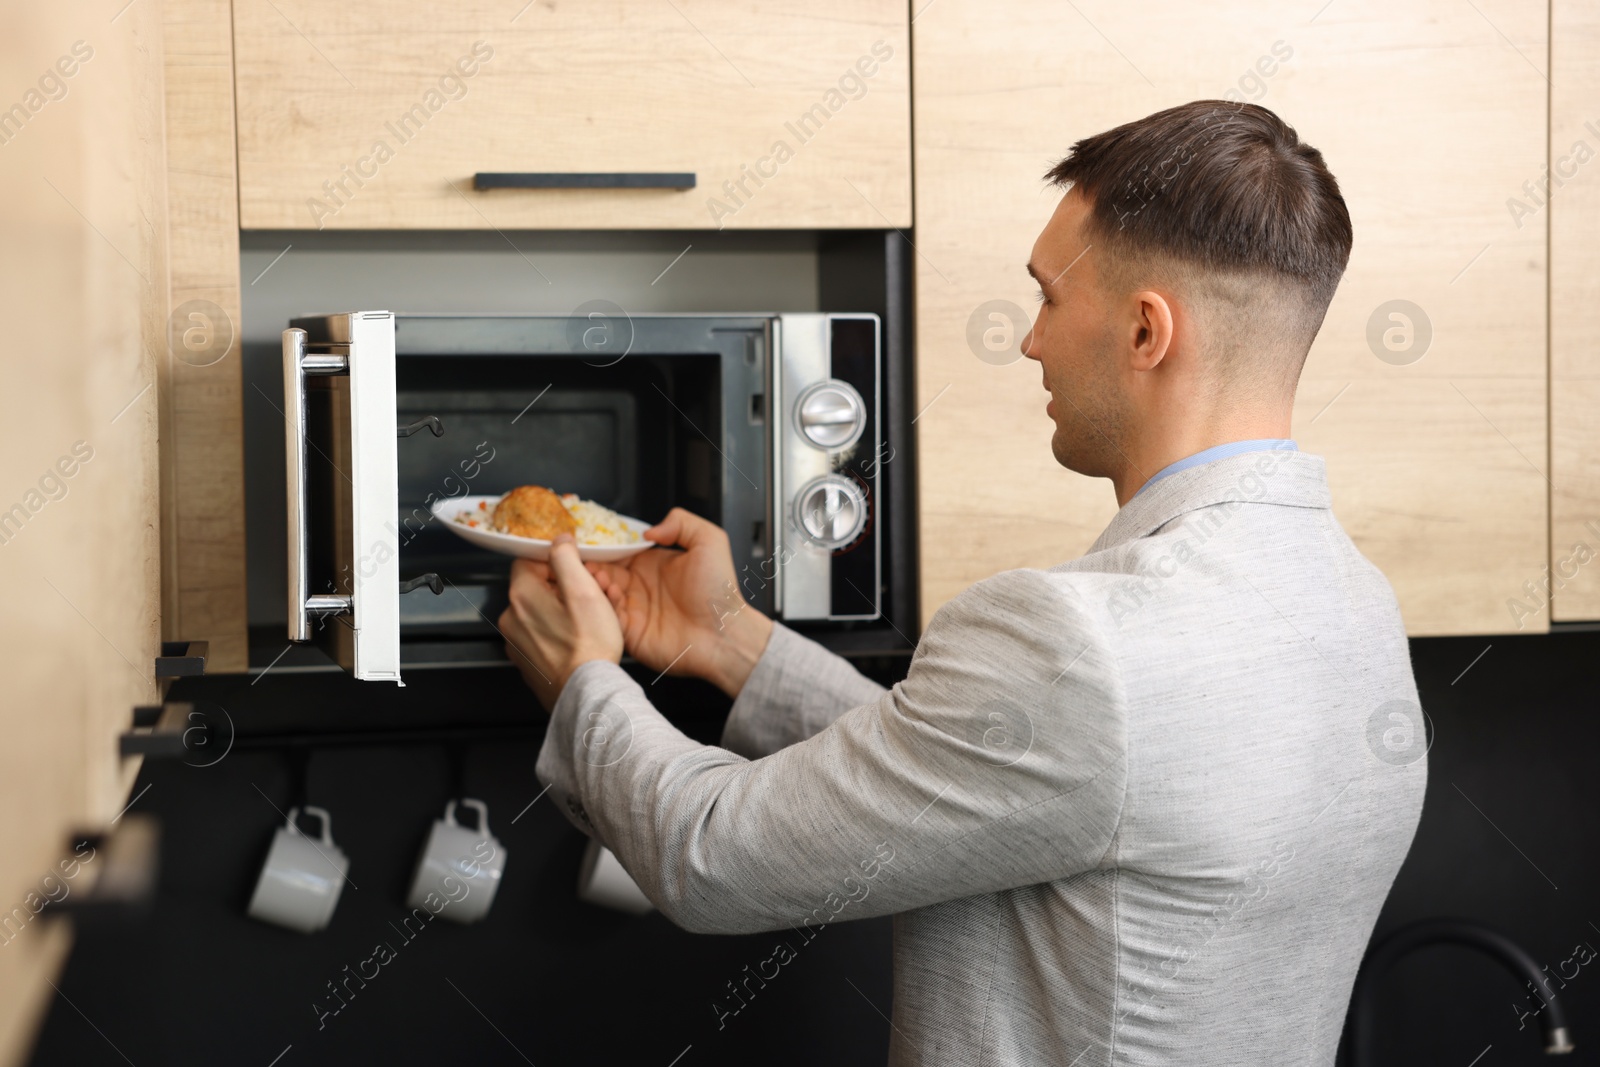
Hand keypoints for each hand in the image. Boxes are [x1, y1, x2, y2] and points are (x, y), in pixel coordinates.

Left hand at [498, 534, 624, 710]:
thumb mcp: (584, 590)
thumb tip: (559, 540)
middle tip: (591, 597)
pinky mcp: (525, 662)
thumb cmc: (589, 646)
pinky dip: (556, 633)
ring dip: (560, 610)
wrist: (587, 693)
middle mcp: (511, 618)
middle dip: (562, 587)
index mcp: (521, 596)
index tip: (576, 572)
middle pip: (534, 587)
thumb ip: (566, 558)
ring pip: (538, 612)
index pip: (528, 560)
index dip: (555, 562)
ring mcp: (516, 643)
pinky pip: (539, 635)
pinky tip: (578, 640)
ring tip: (588, 621)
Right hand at [586, 508, 772, 697]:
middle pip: (604, 571)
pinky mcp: (630, 632)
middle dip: (592, 563)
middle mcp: (640, 586)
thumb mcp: (709, 541)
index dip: (604, 546)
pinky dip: (603, 604)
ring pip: (601, 593)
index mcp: (653, 565)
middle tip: (585, 558)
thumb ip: (681, 522)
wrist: (723, 633)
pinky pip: (607, 617)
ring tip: (597, 575)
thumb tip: (649, 531)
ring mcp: (634, 609)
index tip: (590, 539)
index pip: (620, 552)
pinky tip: (610, 593)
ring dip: (595, 583)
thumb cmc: (720, 592)